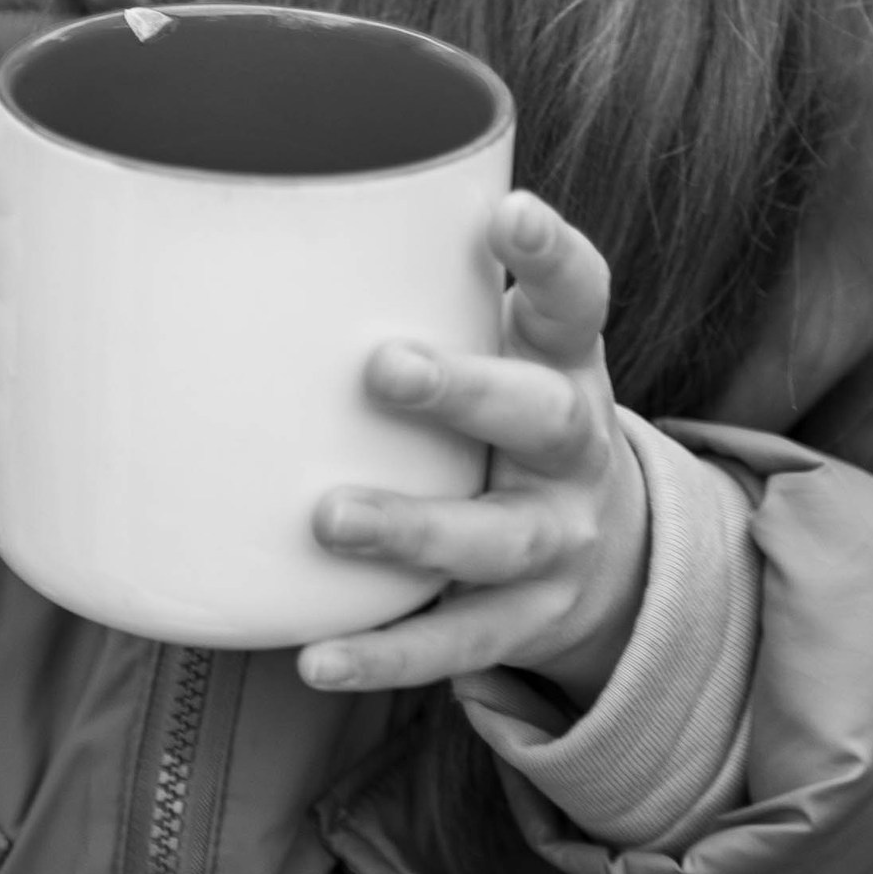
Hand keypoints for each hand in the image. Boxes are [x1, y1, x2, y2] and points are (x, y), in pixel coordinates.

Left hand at [298, 191, 646, 706]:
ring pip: (500, 540)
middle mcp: (576, 450)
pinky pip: (457, 644)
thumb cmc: (513, 417)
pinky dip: (387, 656)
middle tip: (384, 365)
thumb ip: (427, 293)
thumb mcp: (509, 350)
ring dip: (417, 529)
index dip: (550, 257)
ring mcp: (559, 542)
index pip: (578, 299)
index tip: (506, 214)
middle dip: (468, 392)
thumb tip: (260, 225)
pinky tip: (318, 659)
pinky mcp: (527, 624)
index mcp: (566, 364)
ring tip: (331, 519)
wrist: (613, 558)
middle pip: (544, 417)